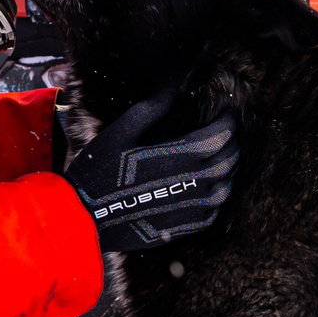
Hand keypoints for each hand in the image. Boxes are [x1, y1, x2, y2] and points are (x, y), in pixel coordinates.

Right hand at [62, 88, 237, 251]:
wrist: (84, 217)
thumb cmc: (99, 171)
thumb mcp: (119, 132)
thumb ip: (152, 109)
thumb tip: (175, 87)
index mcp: (177, 156)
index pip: (219, 136)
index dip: (228, 123)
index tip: (228, 115)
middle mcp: (190, 183)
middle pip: (227, 161)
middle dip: (232, 144)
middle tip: (230, 135)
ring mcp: (187, 210)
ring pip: (224, 189)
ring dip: (229, 172)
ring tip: (225, 160)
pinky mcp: (181, 230)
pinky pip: (211, 214)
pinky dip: (216, 199)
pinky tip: (210, 190)